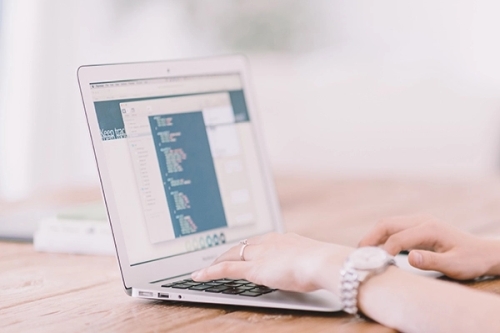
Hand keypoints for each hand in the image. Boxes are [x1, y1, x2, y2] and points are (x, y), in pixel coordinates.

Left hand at [192, 232, 353, 293]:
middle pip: (242, 246)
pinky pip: (226, 269)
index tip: (243, 250)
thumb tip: (308, 267)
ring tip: (207, 268)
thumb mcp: (313, 259)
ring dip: (217, 261)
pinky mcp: (253, 268)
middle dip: (229, 251)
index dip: (247, 247)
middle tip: (218, 257)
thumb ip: (305, 261)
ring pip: (231, 255)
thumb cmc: (324, 263)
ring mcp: (259, 254)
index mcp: (283, 238)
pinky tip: (199, 276)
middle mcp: (268, 242)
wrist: (323, 262)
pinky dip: (210, 272)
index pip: (258, 241)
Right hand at [358, 214, 499, 279]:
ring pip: (388, 224)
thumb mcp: (454, 265)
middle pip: (387, 224)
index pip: (398, 238)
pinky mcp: (416, 227)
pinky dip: (381, 236)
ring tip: (363, 252)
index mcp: (430, 228)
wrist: (482, 252)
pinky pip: (393, 228)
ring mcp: (418, 222)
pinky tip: (376, 249)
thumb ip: (432, 261)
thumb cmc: (470, 260)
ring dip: (373, 236)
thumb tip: (409, 258)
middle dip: (370, 237)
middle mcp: (422, 221)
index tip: (374, 264)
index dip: (383, 251)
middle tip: (358, 253)